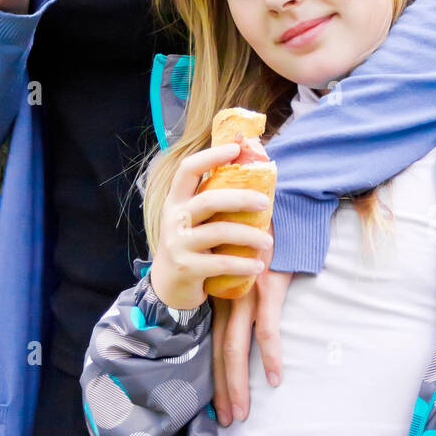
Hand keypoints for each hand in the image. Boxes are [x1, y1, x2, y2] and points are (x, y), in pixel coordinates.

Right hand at [149, 142, 274, 311]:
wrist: (168, 287)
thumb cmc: (190, 246)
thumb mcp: (192, 221)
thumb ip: (211, 202)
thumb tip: (253, 179)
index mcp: (176, 201)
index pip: (188, 169)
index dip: (211, 156)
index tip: (236, 148)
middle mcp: (174, 218)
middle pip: (209, 199)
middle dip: (241, 198)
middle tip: (265, 203)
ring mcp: (177, 243)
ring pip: (219, 232)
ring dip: (250, 236)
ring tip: (268, 242)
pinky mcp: (186, 267)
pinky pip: (221, 262)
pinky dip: (243, 264)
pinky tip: (257, 265)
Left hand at [211, 226, 291, 424]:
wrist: (280, 207)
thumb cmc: (264, 236)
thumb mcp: (245, 265)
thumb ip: (240, 290)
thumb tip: (245, 319)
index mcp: (222, 296)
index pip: (213, 344)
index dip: (214, 376)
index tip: (216, 406)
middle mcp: (228, 298)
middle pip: (221, 352)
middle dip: (222, 389)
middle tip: (226, 421)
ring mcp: (246, 295)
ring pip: (237, 348)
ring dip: (238, 383)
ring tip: (241, 412)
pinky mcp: (266, 288)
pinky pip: (267, 329)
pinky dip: (270, 355)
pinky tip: (275, 379)